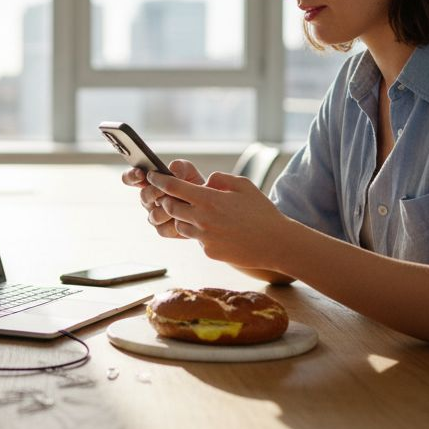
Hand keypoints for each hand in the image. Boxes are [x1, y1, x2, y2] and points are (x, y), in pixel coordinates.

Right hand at [122, 159, 203, 238]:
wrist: (209, 206)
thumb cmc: (194, 185)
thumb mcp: (189, 171)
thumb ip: (179, 167)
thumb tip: (172, 171)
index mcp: (149, 182)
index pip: (130, 178)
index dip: (131, 176)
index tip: (140, 174)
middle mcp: (149, 199)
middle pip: (143, 196)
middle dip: (154, 192)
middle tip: (164, 190)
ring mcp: (154, 215)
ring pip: (154, 214)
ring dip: (168, 209)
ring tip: (181, 205)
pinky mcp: (163, 229)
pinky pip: (163, 229)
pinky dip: (175, 223)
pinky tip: (184, 219)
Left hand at [146, 170, 286, 269]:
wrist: (276, 243)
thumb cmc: (262, 211)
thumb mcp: (243, 185)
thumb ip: (220, 178)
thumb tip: (206, 181)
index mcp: (209, 199)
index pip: (174, 187)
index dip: (160, 180)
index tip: (152, 176)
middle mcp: (202, 219)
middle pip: (170, 207)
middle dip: (167, 200)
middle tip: (172, 196)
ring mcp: (204, 238)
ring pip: (180, 225)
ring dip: (183, 218)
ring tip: (199, 214)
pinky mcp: (208, 252)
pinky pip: (197, 239)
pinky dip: (200, 233)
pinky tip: (218, 231)